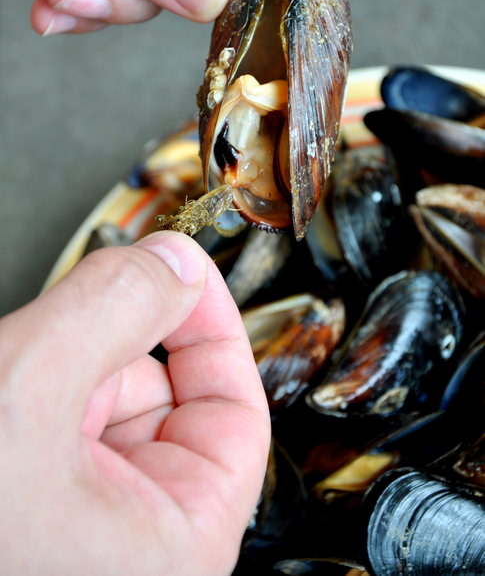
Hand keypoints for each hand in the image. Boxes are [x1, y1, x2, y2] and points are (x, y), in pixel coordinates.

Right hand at [0, 232, 269, 574]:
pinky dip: (34, 388)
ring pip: (106, 403)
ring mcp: (86, 525)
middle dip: (109, 349)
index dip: (213, 327)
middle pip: (166, 400)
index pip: (237, 414)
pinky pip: (61, 420)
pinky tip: (4, 395)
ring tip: (10, 388)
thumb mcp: (24, 392)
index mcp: (174, 546)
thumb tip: (176, 260)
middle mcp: (138, 545)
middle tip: (60, 328)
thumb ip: (112, 310)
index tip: (182, 269)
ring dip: (59, 368)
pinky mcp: (44, 507)